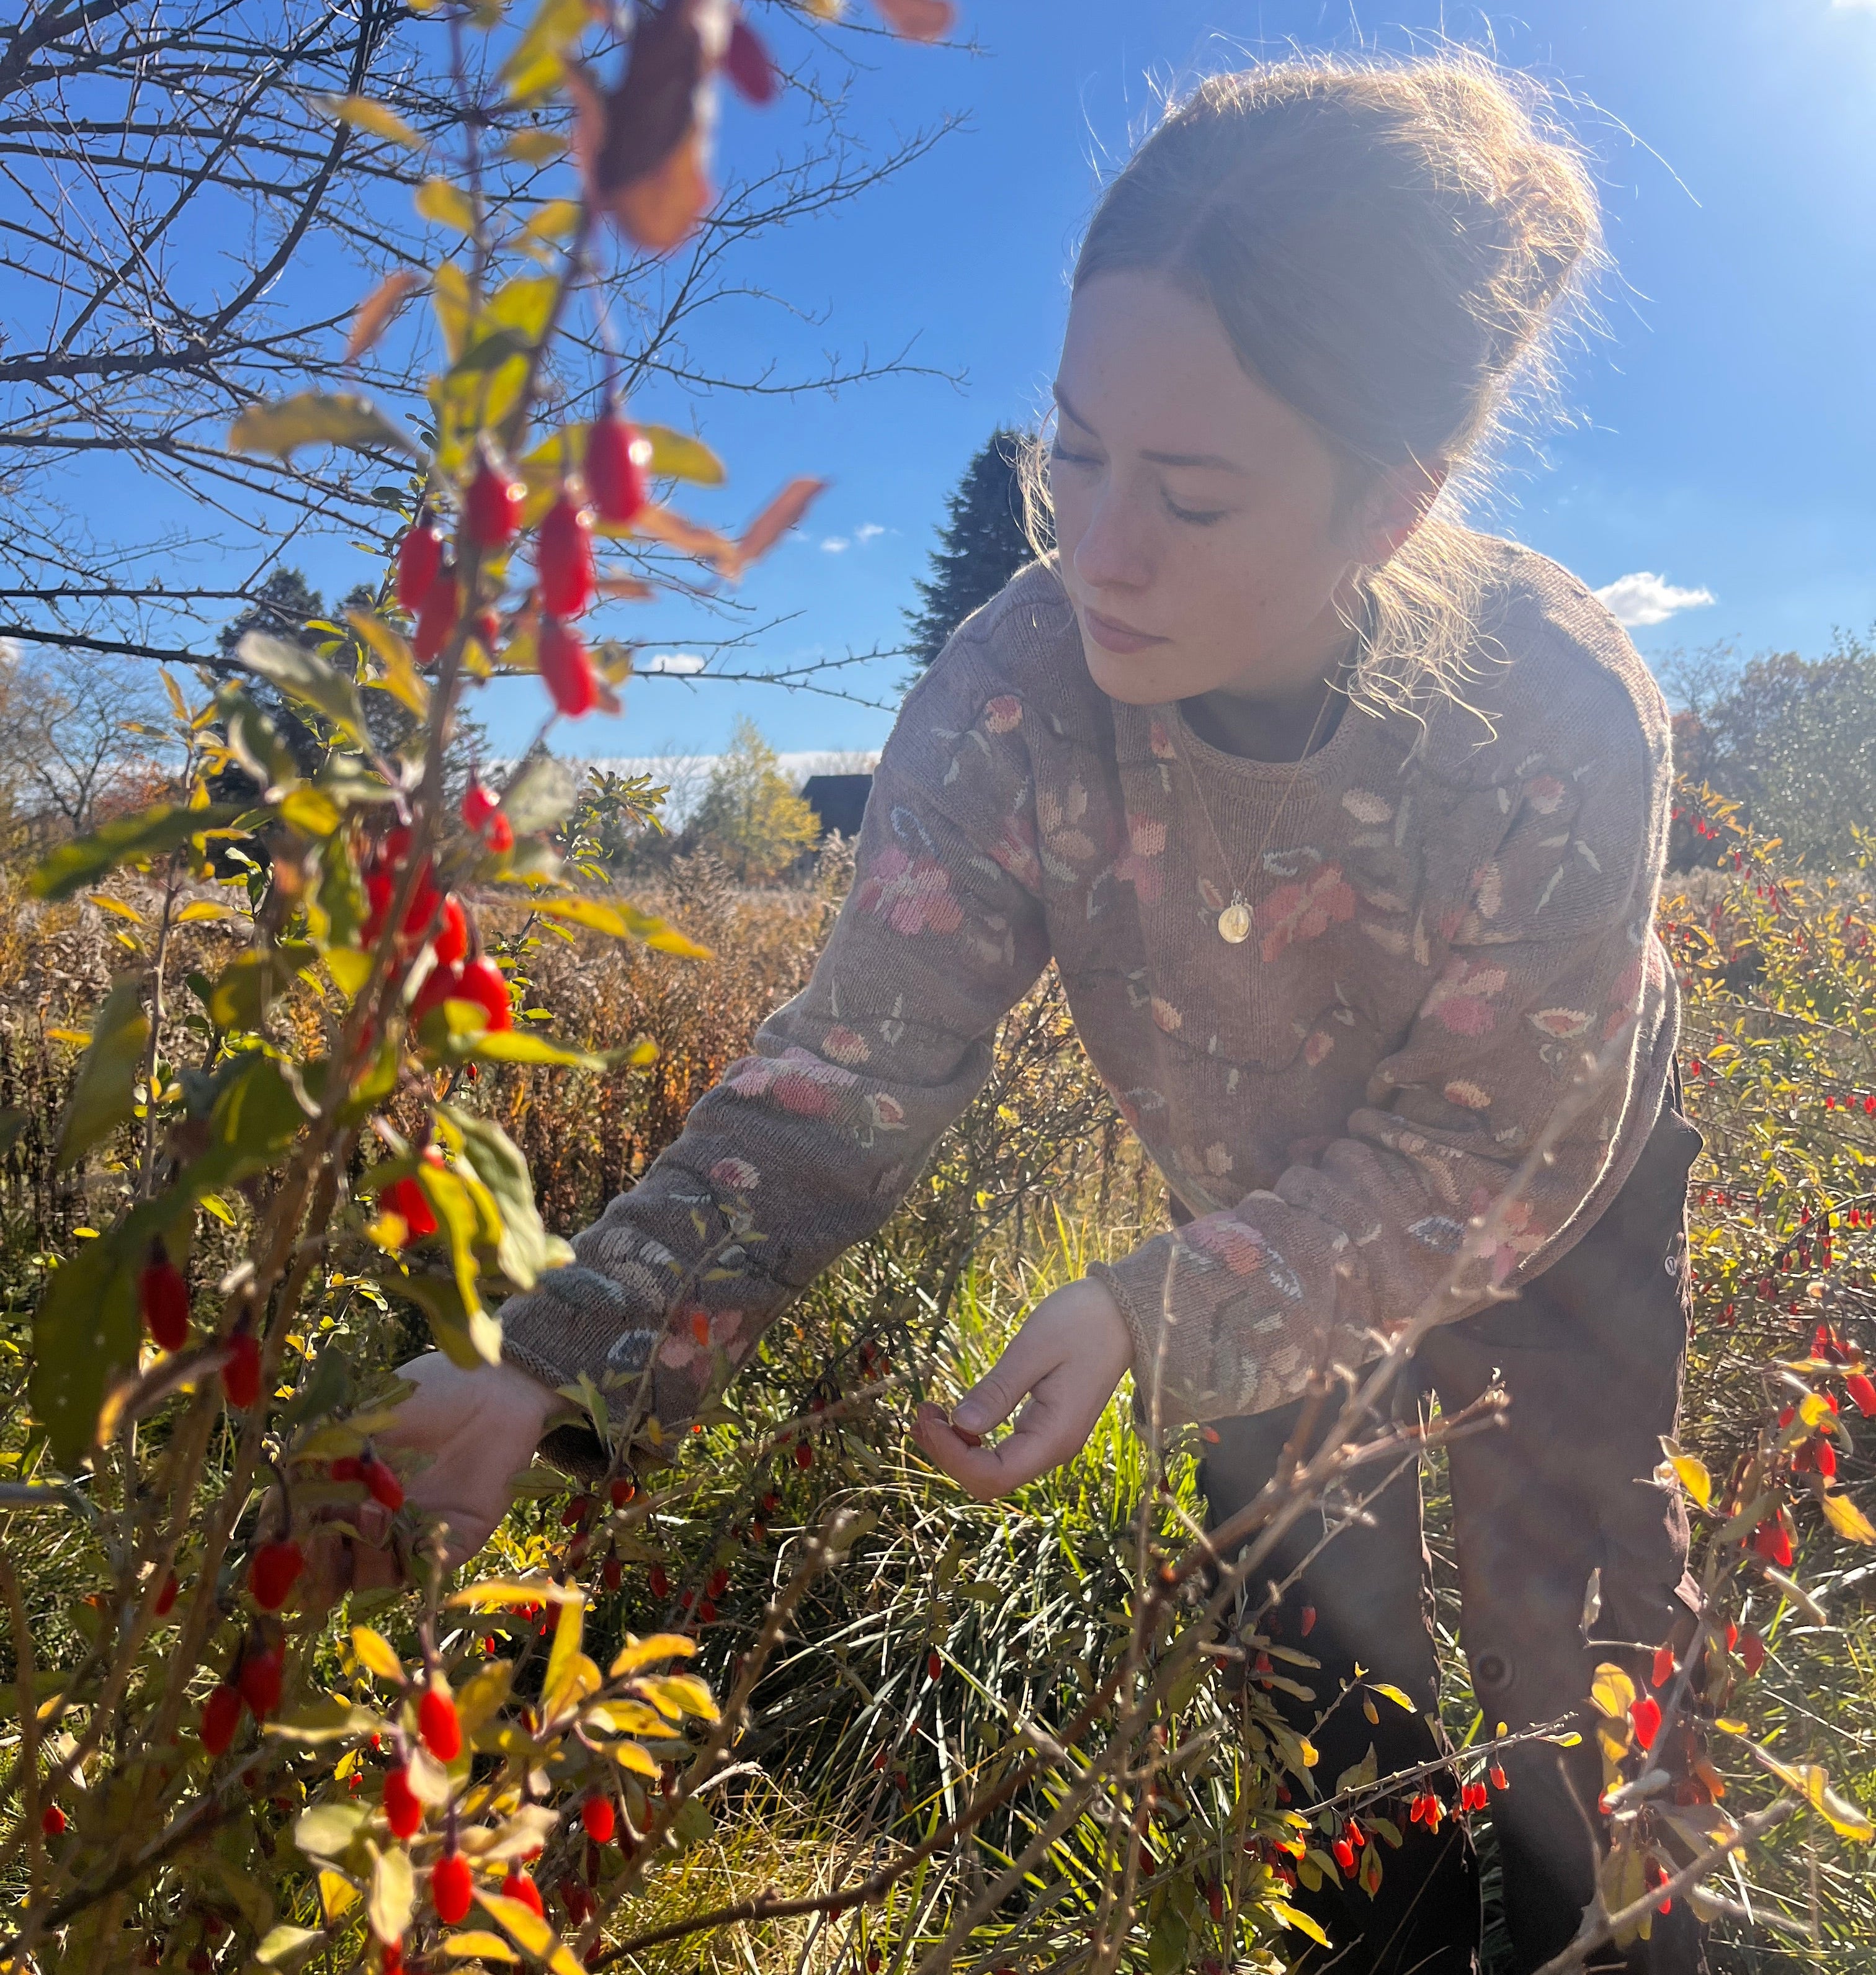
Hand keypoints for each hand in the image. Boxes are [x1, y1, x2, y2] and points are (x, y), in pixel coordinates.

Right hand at [307, 1351, 557, 1598]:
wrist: (496, 1386)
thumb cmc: (428, 1394)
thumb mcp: (366, 1416)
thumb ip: (323, 1454)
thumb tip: (282, 1497)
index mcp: (347, 1497)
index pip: (307, 1539)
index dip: (291, 1547)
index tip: (280, 1540)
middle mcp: (377, 1526)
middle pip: (335, 1573)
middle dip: (321, 1566)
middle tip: (322, 1540)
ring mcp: (414, 1538)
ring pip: (375, 1579)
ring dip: (365, 1559)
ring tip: (373, 1515)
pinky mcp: (456, 1542)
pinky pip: (428, 1572)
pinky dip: (414, 1561)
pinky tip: (408, 1530)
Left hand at [912, 1277, 1131, 1499]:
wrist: (1123, 1314)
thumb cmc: (1081, 1322)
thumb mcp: (1033, 1349)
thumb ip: (999, 1390)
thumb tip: (961, 1423)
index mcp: (1054, 1436)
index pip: (992, 1475)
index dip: (952, 1455)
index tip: (928, 1415)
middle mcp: (1053, 1449)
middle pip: (989, 1479)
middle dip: (948, 1454)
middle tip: (920, 1412)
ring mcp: (1050, 1441)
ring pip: (993, 1468)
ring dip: (955, 1448)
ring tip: (927, 1413)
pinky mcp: (1045, 1428)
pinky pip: (1002, 1450)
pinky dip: (971, 1439)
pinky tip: (951, 1416)